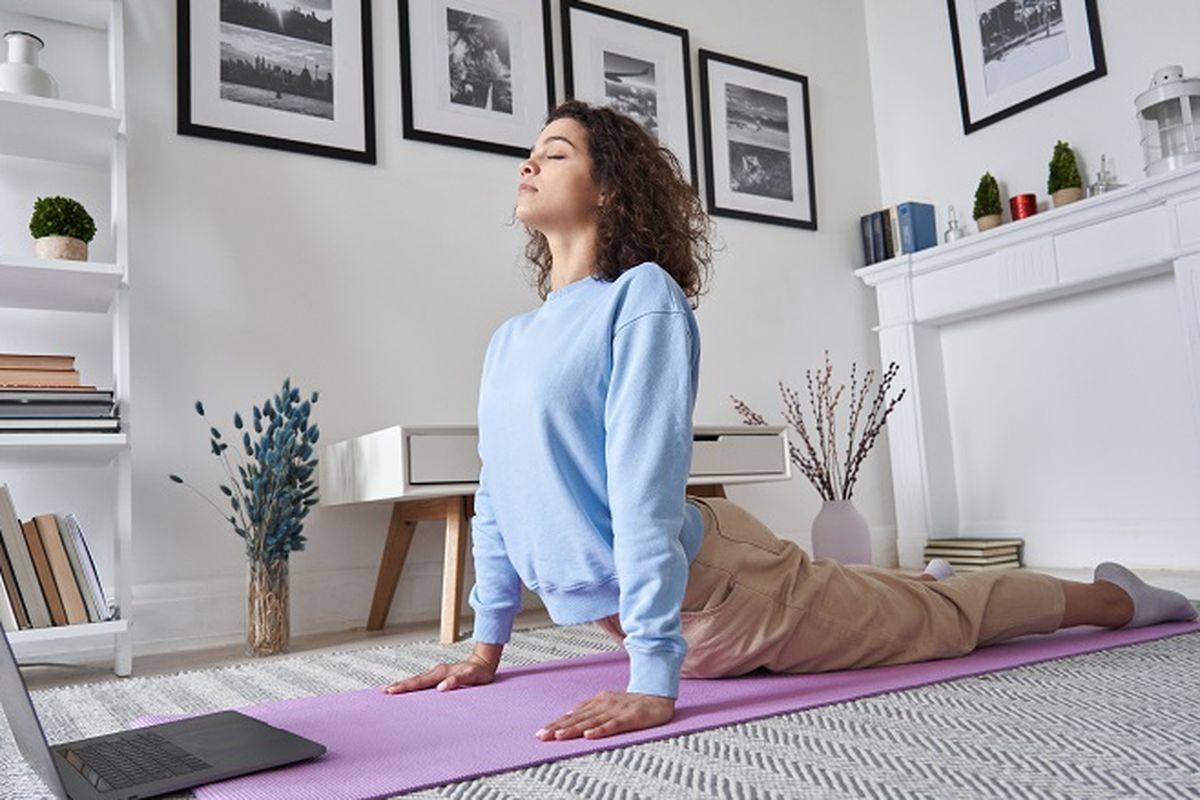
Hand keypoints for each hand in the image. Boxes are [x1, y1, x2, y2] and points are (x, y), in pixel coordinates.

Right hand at [383, 654, 495, 693]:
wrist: (485, 664)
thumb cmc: (479, 672)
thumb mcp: (471, 676)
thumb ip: (457, 680)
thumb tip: (442, 687)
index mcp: (441, 673)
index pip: (419, 681)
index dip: (405, 687)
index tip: (392, 691)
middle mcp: (437, 672)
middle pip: (415, 680)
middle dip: (399, 686)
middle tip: (384, 692)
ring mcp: (438, 674)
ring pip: (418, 681)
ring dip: (405, 686)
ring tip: (391, 691)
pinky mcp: (440, 678)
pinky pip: (424, 683)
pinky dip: (414, 686)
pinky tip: (409, 691)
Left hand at [535, 691, 674, 740]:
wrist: (657, 696)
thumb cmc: (631, 703)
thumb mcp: (607, 701)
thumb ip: (589, 708)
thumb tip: (569, 714)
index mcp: (597, 702)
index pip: (573, 715)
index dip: (557, 723)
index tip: (542, 732)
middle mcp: (603, 705)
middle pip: (577, 718)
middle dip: (559, 727)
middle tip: (542, 735)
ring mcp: (616, 711)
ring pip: (591, 721)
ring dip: (574, 729)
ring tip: (559, 736)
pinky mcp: (629, 717)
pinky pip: (613, 725)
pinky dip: (600, 730)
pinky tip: (589, 735)